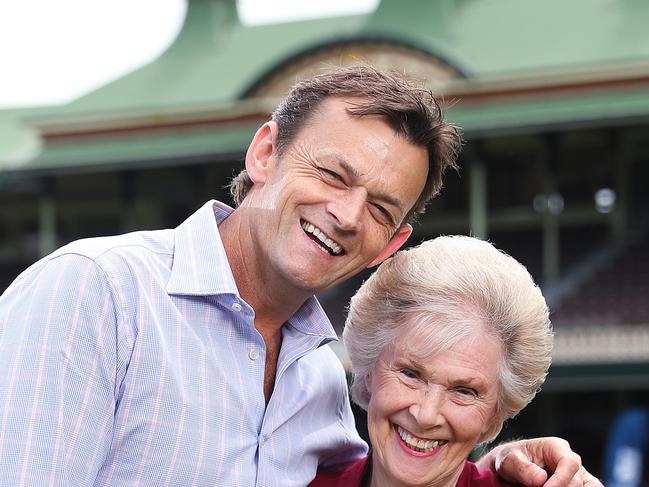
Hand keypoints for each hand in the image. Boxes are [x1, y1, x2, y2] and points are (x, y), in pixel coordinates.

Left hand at [477, 437, 602, 486]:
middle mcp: (570, 460)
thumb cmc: (511, 460)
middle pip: (578, 480)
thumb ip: (525, 469)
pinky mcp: (577, 486)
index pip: (569, 463)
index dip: (561, 479)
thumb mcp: (511, 460)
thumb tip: (541, 479)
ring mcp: (576, 475)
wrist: (511, 467)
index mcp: (556, 446)